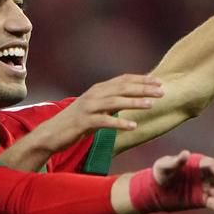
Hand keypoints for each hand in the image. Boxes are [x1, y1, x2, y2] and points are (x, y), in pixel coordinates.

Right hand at [36, 74, 164, 154]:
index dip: (142, 79)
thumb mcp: (94, 109)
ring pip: (115, 101)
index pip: (123, 80)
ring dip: (134, 102)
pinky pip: (105, 121)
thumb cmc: (74, 124)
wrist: (51, 134)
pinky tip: (133, 126)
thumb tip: (126, 100)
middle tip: (162, 91)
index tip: (159, 82)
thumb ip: (108, 103)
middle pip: (122, 87)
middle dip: (143, 88)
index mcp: (98, 90)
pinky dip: (120, 122)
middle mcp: (94, 94)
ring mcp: (88, 108)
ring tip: (151, 105)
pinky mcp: (84, 122)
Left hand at [153, 149, 213, 211]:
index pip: (213, 165)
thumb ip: (176, 161)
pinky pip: (212, 202)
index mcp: (198, 163)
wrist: (154, 191)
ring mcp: (203, 187)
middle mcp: (203, 175)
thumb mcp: (165, 166)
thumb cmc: (160, 174)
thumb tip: (186, 154)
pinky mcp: (201, 199)